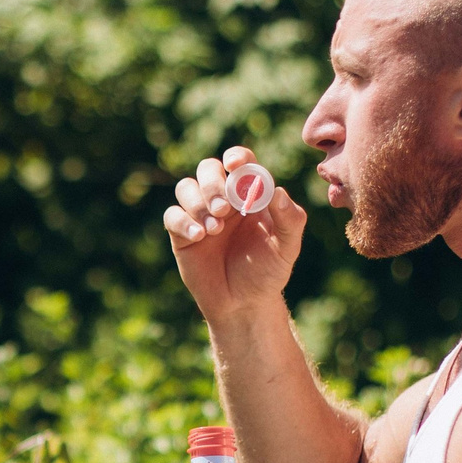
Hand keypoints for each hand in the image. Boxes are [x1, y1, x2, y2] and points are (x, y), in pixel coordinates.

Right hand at [162, 147, 307, 323]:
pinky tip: (199, 237)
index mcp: (251, 195)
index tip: (234, 165)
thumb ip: (289, 219)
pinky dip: (183, 221)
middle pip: (208, 169)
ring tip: (214, 228)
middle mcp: (224, 199)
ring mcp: (200, 215)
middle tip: (224, 209)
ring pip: (185, 187)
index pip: (241, 163)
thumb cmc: (268, 272)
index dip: (236, 158)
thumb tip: (278, 192)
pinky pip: (172, 215)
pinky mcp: (181, 234)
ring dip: (197, 202)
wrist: (243, 304)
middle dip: (213, 183)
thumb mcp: (287, 247)